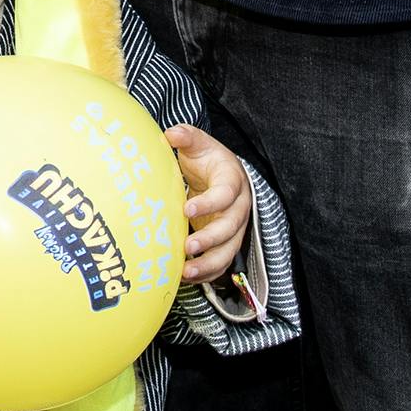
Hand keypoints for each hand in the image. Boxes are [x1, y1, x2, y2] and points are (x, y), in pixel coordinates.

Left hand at [167, 126, 253, 284]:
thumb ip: (186, 137)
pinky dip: (206, 273)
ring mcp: (234, 229)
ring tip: (187, 271)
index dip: (209, 203)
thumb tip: (171, 133)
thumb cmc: (208, 161)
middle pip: (231, 227)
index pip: (226, 194)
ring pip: (229, 250)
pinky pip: (221, 263)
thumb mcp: (199, 145)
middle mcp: (238, 208)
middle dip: (210, 239)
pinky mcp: (226, 244)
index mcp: (233, 181)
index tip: (187, 209)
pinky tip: (186, 277)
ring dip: (209, 263)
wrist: (222, 176)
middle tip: (188, 246)